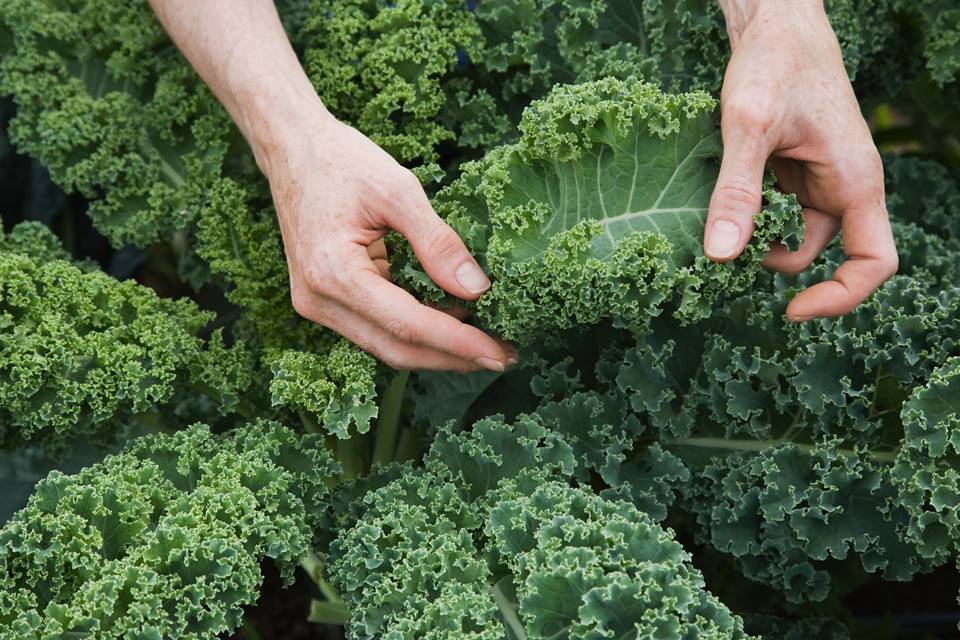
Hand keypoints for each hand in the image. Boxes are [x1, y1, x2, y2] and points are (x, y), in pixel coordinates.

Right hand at [262, 110, 514, 371]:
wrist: (291, 149)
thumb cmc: (340, 161)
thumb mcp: (398, 190)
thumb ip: (438, 243)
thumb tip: (478, 289)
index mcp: (333, 273)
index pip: (407, 325)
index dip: (458, 343)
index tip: (501, 353)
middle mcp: (318, 301)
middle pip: (397, 350)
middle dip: (453, 357)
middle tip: (504, 357)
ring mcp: (317, 305)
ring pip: (387, 345)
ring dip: (437, 349)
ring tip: (485, 342)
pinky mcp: (325, 301)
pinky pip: (377, 328)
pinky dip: (416, 330)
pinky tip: (452, 320)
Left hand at [706, 0, 897, 320]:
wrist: (774, 24)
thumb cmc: (774, 62)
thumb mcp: (748, 126)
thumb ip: (736, 191)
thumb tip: (721, 256)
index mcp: (856, 181)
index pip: (875, 262)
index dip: (840, 296)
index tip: (791, 309)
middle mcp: (845, 186)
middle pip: (823, 255)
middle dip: (778, 263)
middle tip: (728, 250)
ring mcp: (821, 180)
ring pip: (793, 236)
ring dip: (757, 240)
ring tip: (717, 220)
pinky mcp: (796, 173)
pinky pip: (777, 213)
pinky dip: (750, 218)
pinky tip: (721, 204)